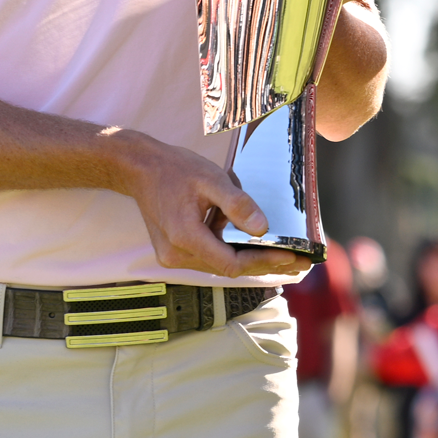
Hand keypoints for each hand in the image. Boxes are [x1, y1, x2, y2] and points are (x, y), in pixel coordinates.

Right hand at [116, 132, 311, 278]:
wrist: (140, 169)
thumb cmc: (175, 170)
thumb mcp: (211, 179)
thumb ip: (237, 204)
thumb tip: (262, 228)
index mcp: (185, 237)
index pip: (232, 263)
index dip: (263, 261)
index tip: (290, 256)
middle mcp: (176, 254)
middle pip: (228, 268)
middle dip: (263, 263)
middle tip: (297, 262)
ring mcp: (172, 256)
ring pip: (220, 263)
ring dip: (249, 257)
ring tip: (282, 252)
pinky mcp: (174, 251)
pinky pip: (210, 256)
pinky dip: (231, 249)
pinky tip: (251, 241)